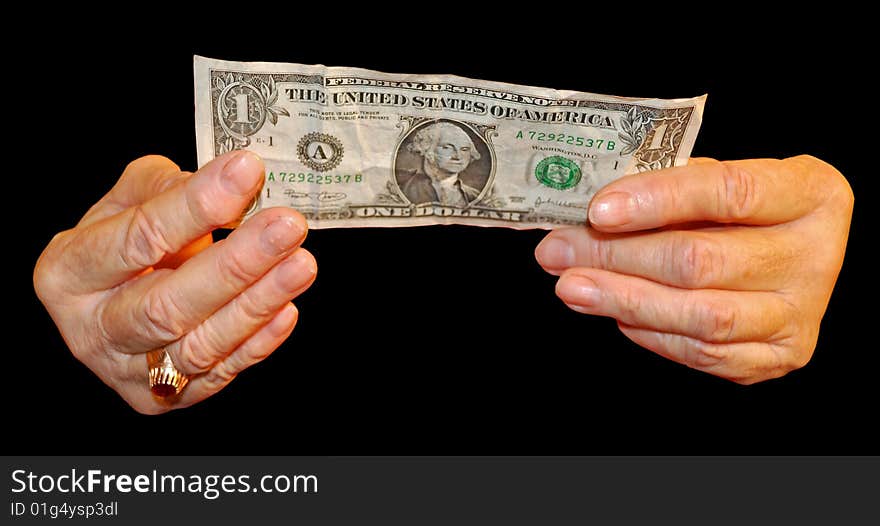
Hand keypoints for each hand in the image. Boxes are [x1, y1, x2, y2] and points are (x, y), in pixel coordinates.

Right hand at [34, 151, 316, 412]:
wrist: (113, 300)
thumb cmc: (124, 241)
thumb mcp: (127, 199)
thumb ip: (169, 187)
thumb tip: (231, 180)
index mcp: (67, 272)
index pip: (137, 240)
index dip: (196, 207)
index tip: (247, 172)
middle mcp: (90, 331)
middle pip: (166, 306)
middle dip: (235, 265)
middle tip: (287, 226)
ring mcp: (127, 373)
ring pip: (198, 347)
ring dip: (257, 304)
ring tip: (301, 264)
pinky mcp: (164, 399)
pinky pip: (218, 375)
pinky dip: (257, 343)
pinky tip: (287, 308)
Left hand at [535, 156, 852, 383]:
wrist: (792, 254)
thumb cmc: (742, 210)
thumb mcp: (717, 181)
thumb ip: (667, 190)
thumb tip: (589, 216)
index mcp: (811, 193)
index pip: (729, 192)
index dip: (657, 200)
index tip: (598, 210)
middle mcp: (817, 255)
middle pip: (702, 261)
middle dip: (617, 256)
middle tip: (560, 250)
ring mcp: (801, 314)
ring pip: (700, 316)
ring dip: (623, 300)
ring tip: (571, 286)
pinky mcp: (778, 357)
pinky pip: (702, 353)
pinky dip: (650, 333)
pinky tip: (614, 311)